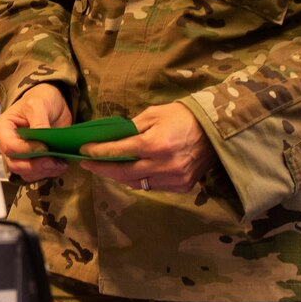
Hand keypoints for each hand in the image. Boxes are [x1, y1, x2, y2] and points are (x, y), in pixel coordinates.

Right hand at [0, 83, 73, 182]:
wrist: (52, 104)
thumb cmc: (41, 99)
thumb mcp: (39, 104)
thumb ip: (39, 122)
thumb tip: (42, 142)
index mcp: (3, 128)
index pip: (9, 146)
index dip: (26, 150)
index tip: (44, 147)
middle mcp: (7, 144)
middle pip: (15, 164)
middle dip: (36, 166)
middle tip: (54, 161)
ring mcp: (18, 155)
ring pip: (25, 173)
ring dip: (44, 171)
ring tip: (60, 163)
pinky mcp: (31, 161)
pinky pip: (36, 175)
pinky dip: (49, 172)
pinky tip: (60, 164)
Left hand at [80, 101, 215, 193]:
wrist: (216, 129)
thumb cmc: (182, 116)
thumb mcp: (154, 114)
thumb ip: (131, 129)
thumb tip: (111, 140)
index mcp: (156, 144)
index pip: (119, 152)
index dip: (98, 152)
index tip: (84, 151)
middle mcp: (164, 165)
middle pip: (123, 173)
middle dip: (102, 169)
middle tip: (87, 165)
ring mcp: (174, 179)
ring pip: (137, 183)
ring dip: (119, 176)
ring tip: (105, 169)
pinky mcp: (182, 186)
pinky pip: (152, 186)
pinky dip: (138, 180)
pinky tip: (129, 173)